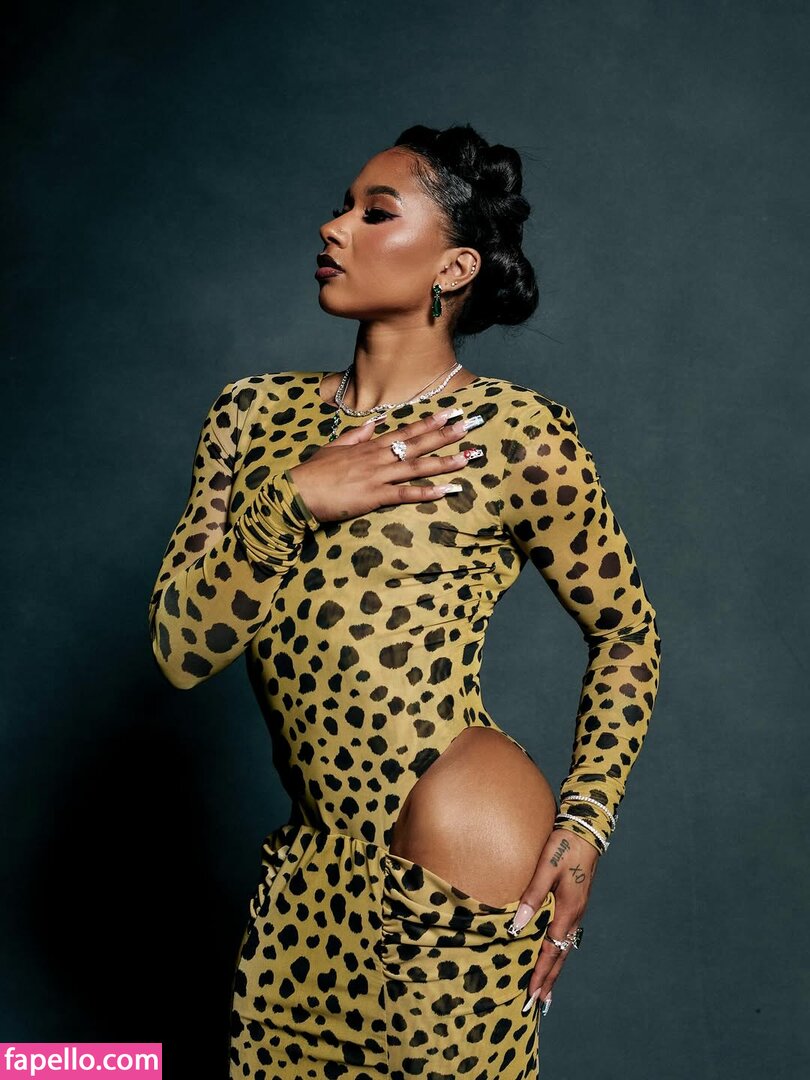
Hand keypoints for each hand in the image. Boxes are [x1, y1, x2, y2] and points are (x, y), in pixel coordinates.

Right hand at [287, 407, 484, 522]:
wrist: (296, 493)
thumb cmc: (312, 473)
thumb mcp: (334, 448)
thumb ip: (356, 435)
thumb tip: (374, 423)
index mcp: (369, 446)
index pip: (405, 430)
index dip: (429, 422)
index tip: (449, 412)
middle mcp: (377, 457)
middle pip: (417, 444)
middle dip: (445, 434)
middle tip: (469, 425)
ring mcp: (376, 476)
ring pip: (416, 466)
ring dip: (444, 462)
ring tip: (468, 457)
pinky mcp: (373, 496)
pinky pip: (405, 494)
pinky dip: (427, 492)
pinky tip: (446, 490)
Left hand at [513, 828, 599, 1014]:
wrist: (585, 832)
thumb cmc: (564, 846)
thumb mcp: (546, 868)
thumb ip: (532, 895)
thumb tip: (517, 923)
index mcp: (567, 910)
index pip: (551, 950)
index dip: (541, 973)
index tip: (531, 993)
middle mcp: (574, 916)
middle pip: (561, 956)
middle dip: (549, 981)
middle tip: (538, 1005)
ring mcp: (577, 911)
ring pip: (564, 948)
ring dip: (555, 970)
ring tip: (546, 991)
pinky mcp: (575, 905)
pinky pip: (566, 937)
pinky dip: (558, 953)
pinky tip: (553, 957)